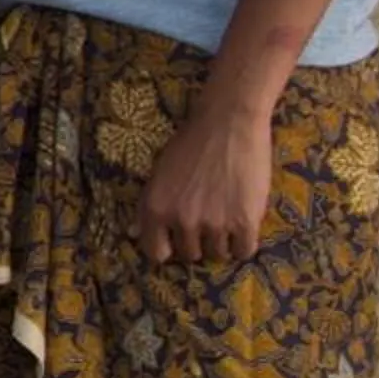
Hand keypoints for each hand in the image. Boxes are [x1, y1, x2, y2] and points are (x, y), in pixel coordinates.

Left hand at [137, 101, 273, 265]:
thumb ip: (148, 206)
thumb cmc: (190, 143)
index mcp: (155, 209)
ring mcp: (214, 223)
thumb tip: (133, 233)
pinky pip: (244, 251)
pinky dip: (243, 243)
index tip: (176, 240)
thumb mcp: (158, 173)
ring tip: (226, 217)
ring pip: (218, 254)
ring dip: (221, 241)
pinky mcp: (244, 222)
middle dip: (197, 241)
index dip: (167, 248)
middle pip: (190, 254)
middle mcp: (181, 220)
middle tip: (206, 220)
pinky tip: (242, 225)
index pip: (155, 252)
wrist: (228, 122)